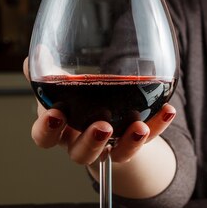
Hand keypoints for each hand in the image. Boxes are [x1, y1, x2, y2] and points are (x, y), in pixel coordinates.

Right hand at [24, 58, 175, 164]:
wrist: (105, 121)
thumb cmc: (77, 102)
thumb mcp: (62, 86)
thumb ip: (48, 72)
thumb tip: (37, 53)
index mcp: (60, 130)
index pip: (45, 137)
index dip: (47, 130)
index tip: (55, 115)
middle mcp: (82, 143)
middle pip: (81, 152)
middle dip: (91, 141)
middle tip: (102, 126)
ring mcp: (110, 147)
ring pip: (117, 154)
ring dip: (129, 142)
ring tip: (139, 127)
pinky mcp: (135, 143)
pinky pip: (149, 139)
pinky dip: (159, 124)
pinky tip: (168, 110)